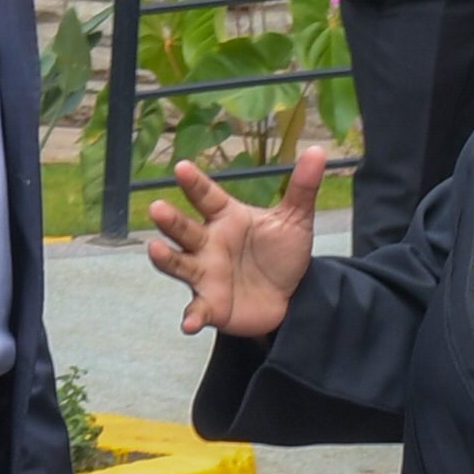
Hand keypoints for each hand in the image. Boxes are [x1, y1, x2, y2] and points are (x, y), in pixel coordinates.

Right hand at [147, 135, 325, 338]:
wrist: (291, 298)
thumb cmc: (281, 254)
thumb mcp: (295, 221)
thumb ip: (302, 188)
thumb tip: (318, 150)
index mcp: (226, 218)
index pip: (207, 197)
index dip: (194, 183)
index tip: (181, 168)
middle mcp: (208, 244)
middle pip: (185, 229)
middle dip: (170, 220)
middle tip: (157, 208)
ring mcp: (206, 275)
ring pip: (181, 264)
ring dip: (167, 259)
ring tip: (154, 250)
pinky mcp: (211, 305)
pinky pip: (198, 310)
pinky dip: (192, 316)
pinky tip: (189, 323)